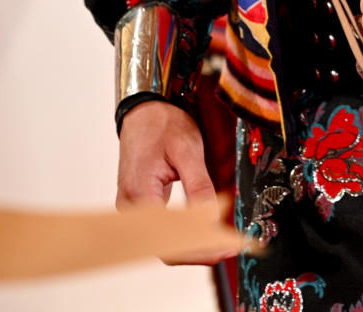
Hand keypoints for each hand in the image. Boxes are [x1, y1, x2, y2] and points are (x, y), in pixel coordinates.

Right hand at [117, 101, 234, 264]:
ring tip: (223, 243)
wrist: (143, 112)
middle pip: (164, 247)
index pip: (167, 240)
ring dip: (192, 246)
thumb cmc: (162, 125)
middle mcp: (131, 207)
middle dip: (198, 252)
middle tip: (231, 247)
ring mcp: (133, 208)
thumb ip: (199, 186)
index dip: (197, 251)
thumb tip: (212, 217)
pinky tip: (206, 233)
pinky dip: (183, 235)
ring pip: (162, 241)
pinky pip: (161, 229)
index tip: (224, 248)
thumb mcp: (188, 150)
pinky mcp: (142, 205)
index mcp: (140, 194)